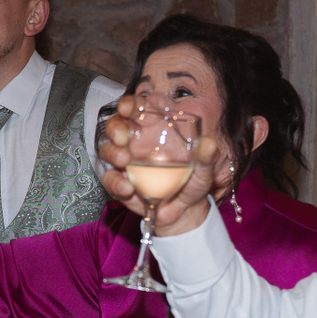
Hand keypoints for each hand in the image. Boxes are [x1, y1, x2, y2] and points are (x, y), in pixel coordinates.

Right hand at [97, 95, 218, 235]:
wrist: (184, 213)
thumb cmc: (193, 183)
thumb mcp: (204, 170)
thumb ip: (207, 157)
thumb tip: (209, 143)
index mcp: (155, 130)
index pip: (136, 109)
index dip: (128, 104)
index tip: (127, 109)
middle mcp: (136, 143)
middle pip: (115, 125)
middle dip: (114, 128)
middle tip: (122, 138)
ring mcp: (125, 163)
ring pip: (107, 150)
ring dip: (112, 153)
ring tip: (124, 162)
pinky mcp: (120, 183)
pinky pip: (109, 179)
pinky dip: (115, 183)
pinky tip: (127, 188)